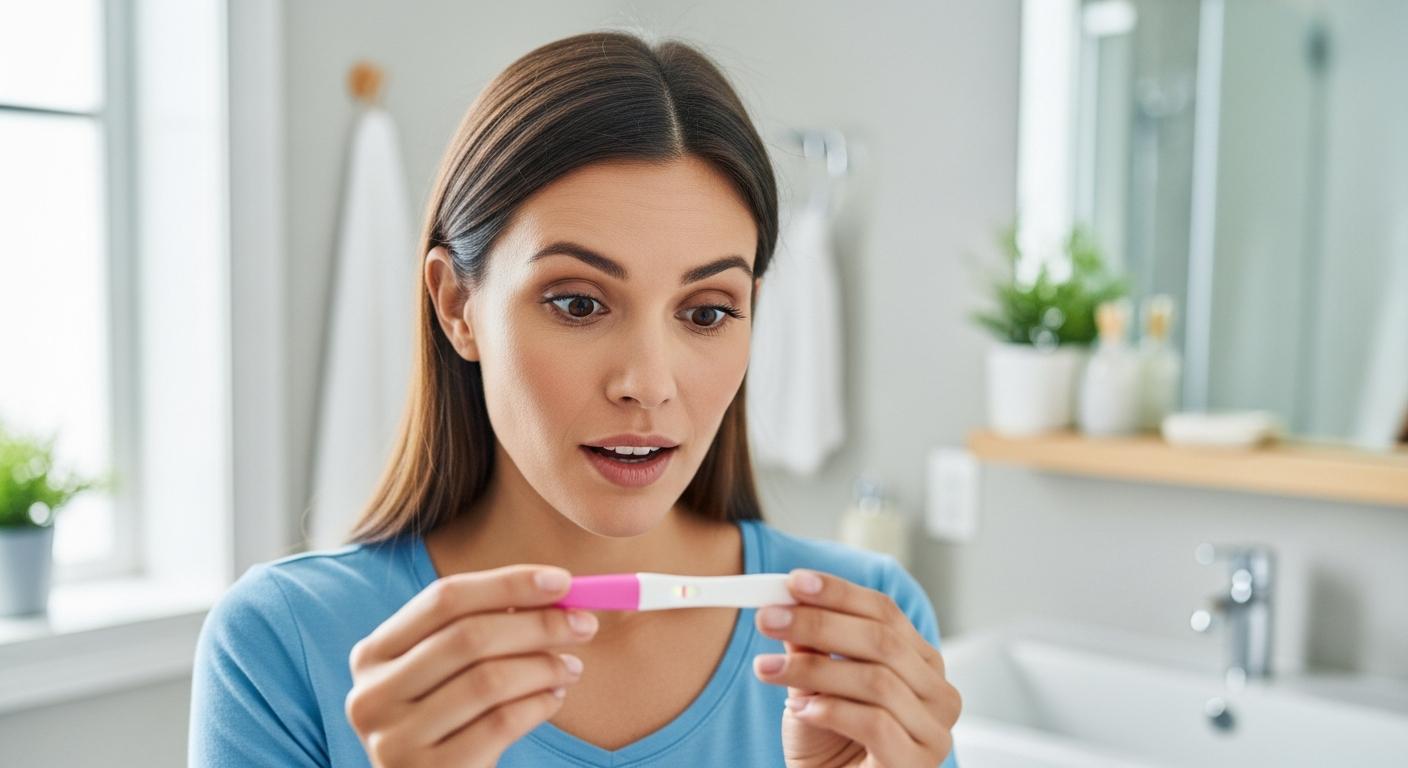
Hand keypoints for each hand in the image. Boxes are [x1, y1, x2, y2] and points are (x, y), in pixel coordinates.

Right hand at [344, 564, 598, 766]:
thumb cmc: (447, 720)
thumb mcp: (447, 671)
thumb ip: (482, 628)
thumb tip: (554, 590)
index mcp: (373, 654)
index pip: (444, 599)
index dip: (507, 584)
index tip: (562, 581)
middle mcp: (372, 695)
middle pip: (468, 637)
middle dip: (537, 624)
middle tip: (584, 624)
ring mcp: (395, 740)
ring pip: (489, 681)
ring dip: (544, 666)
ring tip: (570, 667)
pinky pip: (501, 723)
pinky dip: (538, 704)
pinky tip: (553, 698)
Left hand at [751, 569, 960, 767]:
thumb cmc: (830, 744)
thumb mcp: (814, 686)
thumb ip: (810, 647)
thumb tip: (787, 600)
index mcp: (921, 663)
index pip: (885, 613)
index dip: (839, 593)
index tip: (793, 581)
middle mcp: (938, 693)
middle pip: (881, 641)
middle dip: (818, 624)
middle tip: (768, 618)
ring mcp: (933, 732)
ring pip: (876, 680)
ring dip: (813, 670)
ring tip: (767, 670)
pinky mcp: (916, 765)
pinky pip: (875, 724)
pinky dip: (830, 711)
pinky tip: (801, 710)